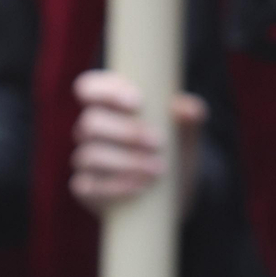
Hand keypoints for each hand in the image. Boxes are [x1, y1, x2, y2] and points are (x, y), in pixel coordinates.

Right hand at [69, 70, 207, 214]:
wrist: (173, 188)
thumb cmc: (173, 146)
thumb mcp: (183, 130)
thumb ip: (188, 116)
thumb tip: (190, 111)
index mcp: (106, 104)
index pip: (88, 87)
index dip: (106, 92)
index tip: (138, 102)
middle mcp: (89, 130)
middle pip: (90, 123)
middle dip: (126, 132)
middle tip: (159, 142)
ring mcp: (85, 159)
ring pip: (90, 155)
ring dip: (126, 162)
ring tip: (158, 169)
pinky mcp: (87, 189)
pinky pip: (88, 187)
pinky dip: (115, 187)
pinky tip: (140, 187)